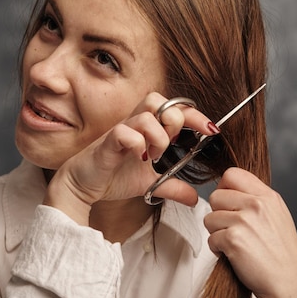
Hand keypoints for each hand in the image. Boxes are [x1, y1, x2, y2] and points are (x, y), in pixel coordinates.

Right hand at [43, 92, 216, 223]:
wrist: (84, 187)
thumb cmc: (114, 176)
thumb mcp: (150, 183)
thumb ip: (173, 186)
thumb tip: (195, 198)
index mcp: (147, 128)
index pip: (174, 109)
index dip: (195, 115)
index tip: (211, 131)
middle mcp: (135, 124)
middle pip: (159, 99)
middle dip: (174, 119)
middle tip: (173, 143)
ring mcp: (121, 130)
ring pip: (146, 114)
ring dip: (158, 135)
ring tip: (154, 155)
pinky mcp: (107, 142)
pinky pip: (125, 132)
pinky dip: (137, 143)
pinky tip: (138, 157)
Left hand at [204, 168, 296, 297]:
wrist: (289, 285)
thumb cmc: (282, 257)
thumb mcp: (277, 217)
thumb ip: (257, 201)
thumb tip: (231, 192)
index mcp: (268, 196)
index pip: (233, 174)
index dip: (224, 188)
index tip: (228, 204)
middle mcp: (257, 204)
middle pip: (216, 195)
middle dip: (218, 214)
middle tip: (231, 229)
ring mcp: (245, 221)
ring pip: (209, 218)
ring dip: (217, 233)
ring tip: (235, 244)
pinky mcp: (234, 239)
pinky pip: (211, 238)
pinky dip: (218, 249)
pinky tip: (234, 255)